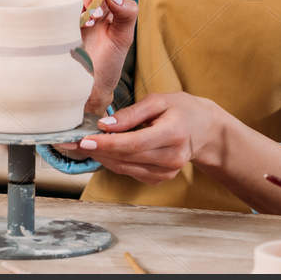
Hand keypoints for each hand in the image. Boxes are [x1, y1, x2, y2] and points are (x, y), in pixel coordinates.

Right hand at [49, 0, 136, 114]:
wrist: (89, 85)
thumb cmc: (108, 59)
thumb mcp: (123, 36)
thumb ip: (126, 12)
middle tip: (96, 16)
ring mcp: (61, 8)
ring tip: (83, 25)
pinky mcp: (45, 20)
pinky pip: (37, 1)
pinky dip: (41, 2)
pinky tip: (51, 17)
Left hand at [63, 92, 225, 184]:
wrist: (205, 130)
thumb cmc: (181, 110)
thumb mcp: (159, 100)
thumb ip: (131, 113)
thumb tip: (105, 125)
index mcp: (173, 134)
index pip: (134, 143)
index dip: (107, 144)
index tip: (85, 140)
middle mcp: (172, 157)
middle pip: (126, 157)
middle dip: (98, 150)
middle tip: (75, 141)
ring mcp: (168, 171)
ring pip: (126, 168)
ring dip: (103, 157)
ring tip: (87, 144)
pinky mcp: (162, 178)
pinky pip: (131, 172)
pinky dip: (116, 162)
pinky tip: (107, 152)